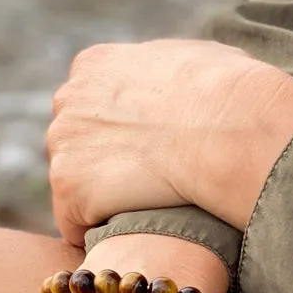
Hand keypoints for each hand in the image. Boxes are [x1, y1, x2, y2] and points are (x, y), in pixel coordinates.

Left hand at [47, 38, 292, 244]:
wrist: (230, 130)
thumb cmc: (230, 93)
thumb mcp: (198, 58)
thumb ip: (169, 69)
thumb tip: (187, 77)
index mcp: (96, 65)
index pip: (89, 105)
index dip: (117, 134)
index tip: (146, 153)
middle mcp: (68, 99)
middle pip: (73, 144)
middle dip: (103, 165)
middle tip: (145, 186)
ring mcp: (63, 145)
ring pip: (73, 185)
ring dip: (101, 200)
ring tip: (143, 210)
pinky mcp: (68, 189)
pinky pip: (74, 224)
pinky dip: (97, 233)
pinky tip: (130, 234)